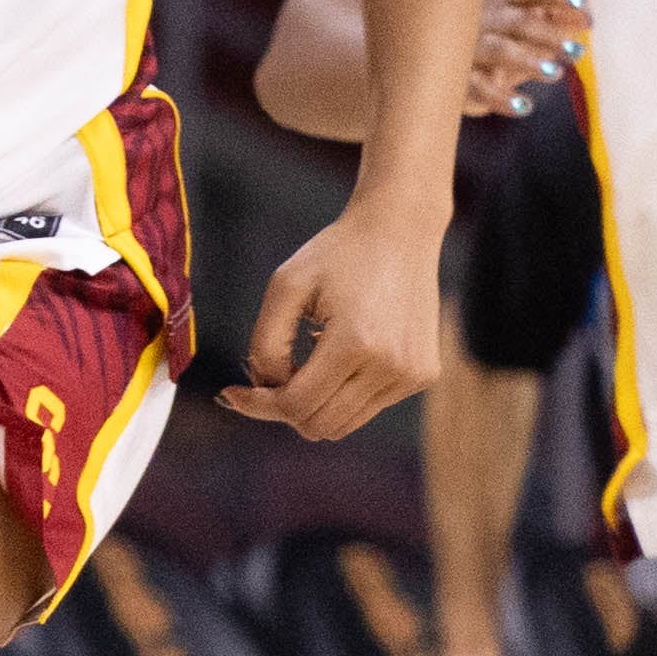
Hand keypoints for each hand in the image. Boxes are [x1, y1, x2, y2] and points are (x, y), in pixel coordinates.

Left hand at [223, 200, 439, 440]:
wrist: (401, 230)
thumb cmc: (337, 254)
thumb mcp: (285, 287)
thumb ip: (265, 344)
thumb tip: (266, 390)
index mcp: (356, 342)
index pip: (296, 405)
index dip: (259, 405)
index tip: (233, 392)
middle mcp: (391, 366)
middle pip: (319, 425)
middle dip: (284, 408)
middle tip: (268, 378)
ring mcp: (411, 374)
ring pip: (343, 425)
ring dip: (314, 404)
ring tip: (308, 359)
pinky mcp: (423, 375)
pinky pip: (367, 408)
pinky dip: (342, 394)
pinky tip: (339, 354)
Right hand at [466, 0, 589, 117]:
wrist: (447, 70)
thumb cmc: (499, 46)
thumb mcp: (528, 32)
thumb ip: (555, 24)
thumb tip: (586, 20)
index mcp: (506, 1)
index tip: (585, 7)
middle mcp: (487, 19)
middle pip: (520, 20)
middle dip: (550, 34)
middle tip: (577, 51)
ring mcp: (471, 48)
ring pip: (500, 49)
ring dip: (529, 60)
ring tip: (556, 73)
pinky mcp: (460, 78)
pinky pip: (480, 87)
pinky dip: (502, 98)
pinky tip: (524, 106)